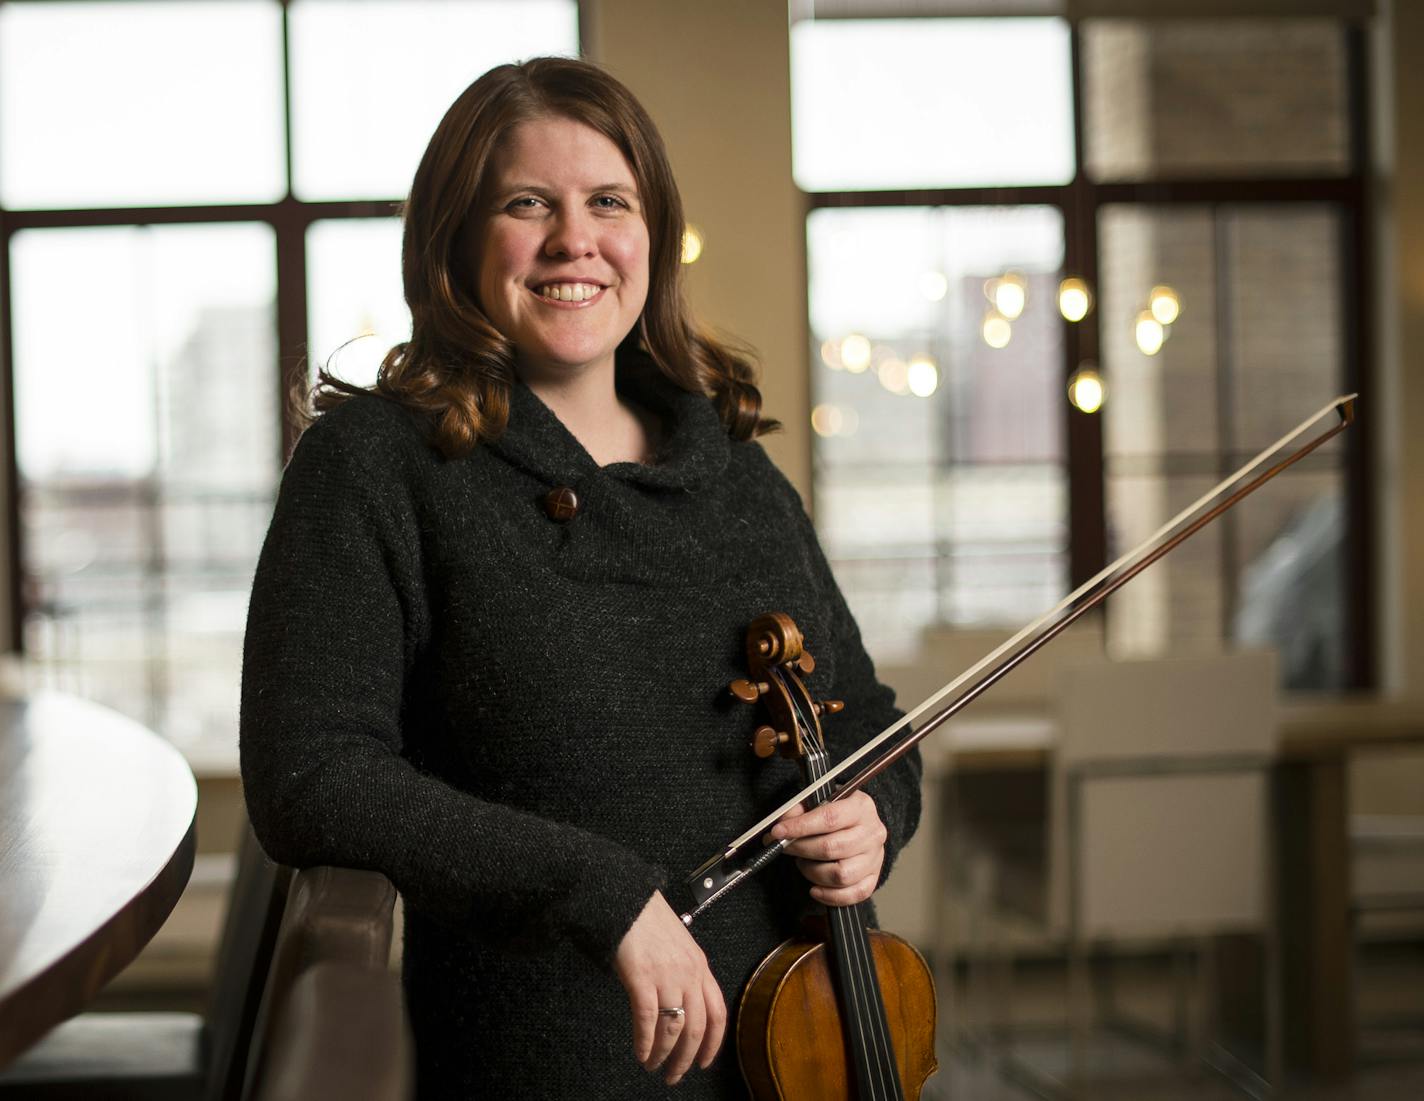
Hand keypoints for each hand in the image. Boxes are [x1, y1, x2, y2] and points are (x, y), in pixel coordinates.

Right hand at [613, 891, 726, 1085]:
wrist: (624, 898)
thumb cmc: (647, 919)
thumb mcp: (678, 944)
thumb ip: (684, 972)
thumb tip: (681, 1004)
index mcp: (700, 965)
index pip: (717, 1012)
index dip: (713, 1043)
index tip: (704, 1062)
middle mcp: (689, 973)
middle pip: (697, 1027)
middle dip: (686, 1058)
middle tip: (674, 1075)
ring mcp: (667, 975)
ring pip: (674, 1028)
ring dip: (664, 1054)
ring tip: (654, 1066)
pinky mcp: (642, 977)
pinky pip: (648, 1019)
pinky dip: (646, 1042)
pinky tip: (641, 1053)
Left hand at [770, 791, 886, 906]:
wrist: (860, 826)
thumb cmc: (837, 814)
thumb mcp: (820, 801)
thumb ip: (800, 808)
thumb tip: (783, 822)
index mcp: (861, 807)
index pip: (830, 818)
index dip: (801, 826)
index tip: (779, 832)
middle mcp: (872, 832)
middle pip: (832, 847)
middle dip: (801, 849)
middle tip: (786, 847)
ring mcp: (875, 857)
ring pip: (841, 875)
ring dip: (813, 872)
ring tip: (804, 863)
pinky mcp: (873, 877)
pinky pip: (853, 894)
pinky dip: (829, 896)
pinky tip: (815, 888)